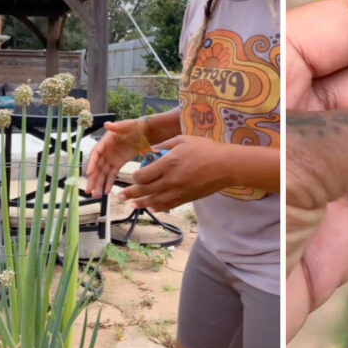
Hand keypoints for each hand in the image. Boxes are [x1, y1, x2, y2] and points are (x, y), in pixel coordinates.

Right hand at [85, 118, 145, 197]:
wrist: (145, 132)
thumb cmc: (135, 127)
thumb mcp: (127, 126)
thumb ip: (117, 127)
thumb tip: (107, 124)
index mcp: (106, 141)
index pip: (96, 153)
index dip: (92, 163)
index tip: (89, 173)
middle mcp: (106, 151)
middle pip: (97, 166)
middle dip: (93, 179)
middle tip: (89, 191)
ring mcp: (111, 158)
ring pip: (103, 173)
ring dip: (99, 184)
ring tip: (96, 196)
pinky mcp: (118, 163)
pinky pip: (112, 174)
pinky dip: (109, 182)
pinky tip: (106, 192)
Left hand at [115, 135, 233, 211]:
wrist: (226, 166)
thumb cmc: (206, 149)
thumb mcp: (183, 140)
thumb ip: (165, 144)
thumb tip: (151, 150)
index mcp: (168, 163)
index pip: (142, 176)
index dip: (134, 178)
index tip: (132, 176)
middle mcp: (170, 180)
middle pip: (144, 190)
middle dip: (130, 193)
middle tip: (120, 196)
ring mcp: (178, 191)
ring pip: (154, 201)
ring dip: (141, 203)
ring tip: (132, 204)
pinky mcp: (186, 198)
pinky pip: (167, 205)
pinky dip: (157, 207)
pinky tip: (151, 207)